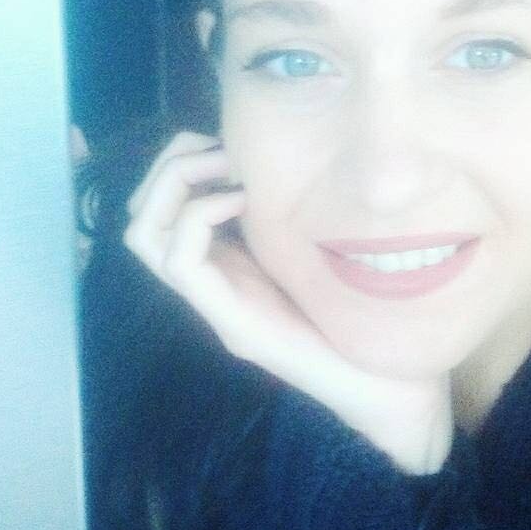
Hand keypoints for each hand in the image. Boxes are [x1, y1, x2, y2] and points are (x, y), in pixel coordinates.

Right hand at [123, 131, 453, 473]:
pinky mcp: (232, 325)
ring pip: (145, 238)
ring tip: (224, 169)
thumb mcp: (317, 248)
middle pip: (142, 220)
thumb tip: (279, 162)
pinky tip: (242, 201)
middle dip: (168, 168)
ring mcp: (215, 306)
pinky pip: (181, 262)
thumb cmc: (364, 313)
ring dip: (175, 186)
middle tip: (218, 149)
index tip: (224, 142)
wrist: (389, 387)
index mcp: (228, 266)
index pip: (161, 212)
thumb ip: (291, 217)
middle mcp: (210, 284)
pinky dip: (200, 216)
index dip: (178, 164)